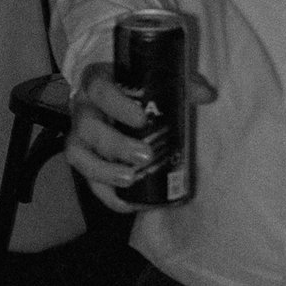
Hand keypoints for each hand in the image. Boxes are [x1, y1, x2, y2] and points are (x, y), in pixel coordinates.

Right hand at [65, 60, 214, 207]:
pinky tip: (129, 204)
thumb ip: (181, 84)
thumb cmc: (134, 89)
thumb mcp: (154, 81)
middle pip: (87, 127)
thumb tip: (208, 95)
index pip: (99, 89)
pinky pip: (87, 181)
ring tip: (130, 180)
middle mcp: (82, 109)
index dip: (117, 105)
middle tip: (145, 156)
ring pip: (77, 155)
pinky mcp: (84, 161)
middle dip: (115, 144)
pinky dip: (108, 195)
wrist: (112, 97)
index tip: (142, 119)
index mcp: (97, 83)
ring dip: (103, 171)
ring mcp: (78, 136)